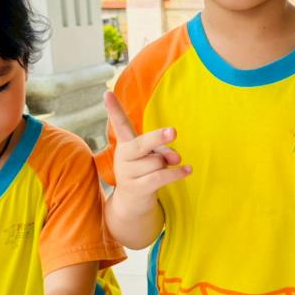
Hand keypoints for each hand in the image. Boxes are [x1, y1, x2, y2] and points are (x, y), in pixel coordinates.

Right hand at [104, 91, 191, 214]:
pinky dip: (176, 173)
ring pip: (157, 162)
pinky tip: (187, 170)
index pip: (119, 124)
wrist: (132, 202)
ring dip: (165, 165)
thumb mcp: (153, 156)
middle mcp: (123, 156)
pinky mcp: (136, 188)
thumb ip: (163, 151)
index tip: (107, 93)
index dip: (114, 109)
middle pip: (143, 144)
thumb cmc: (144, 171)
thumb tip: (175, 159)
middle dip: (158, 138)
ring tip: (160, 170)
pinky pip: (160, 177)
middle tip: (173, 132)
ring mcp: (127, 173)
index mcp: (125, 143)